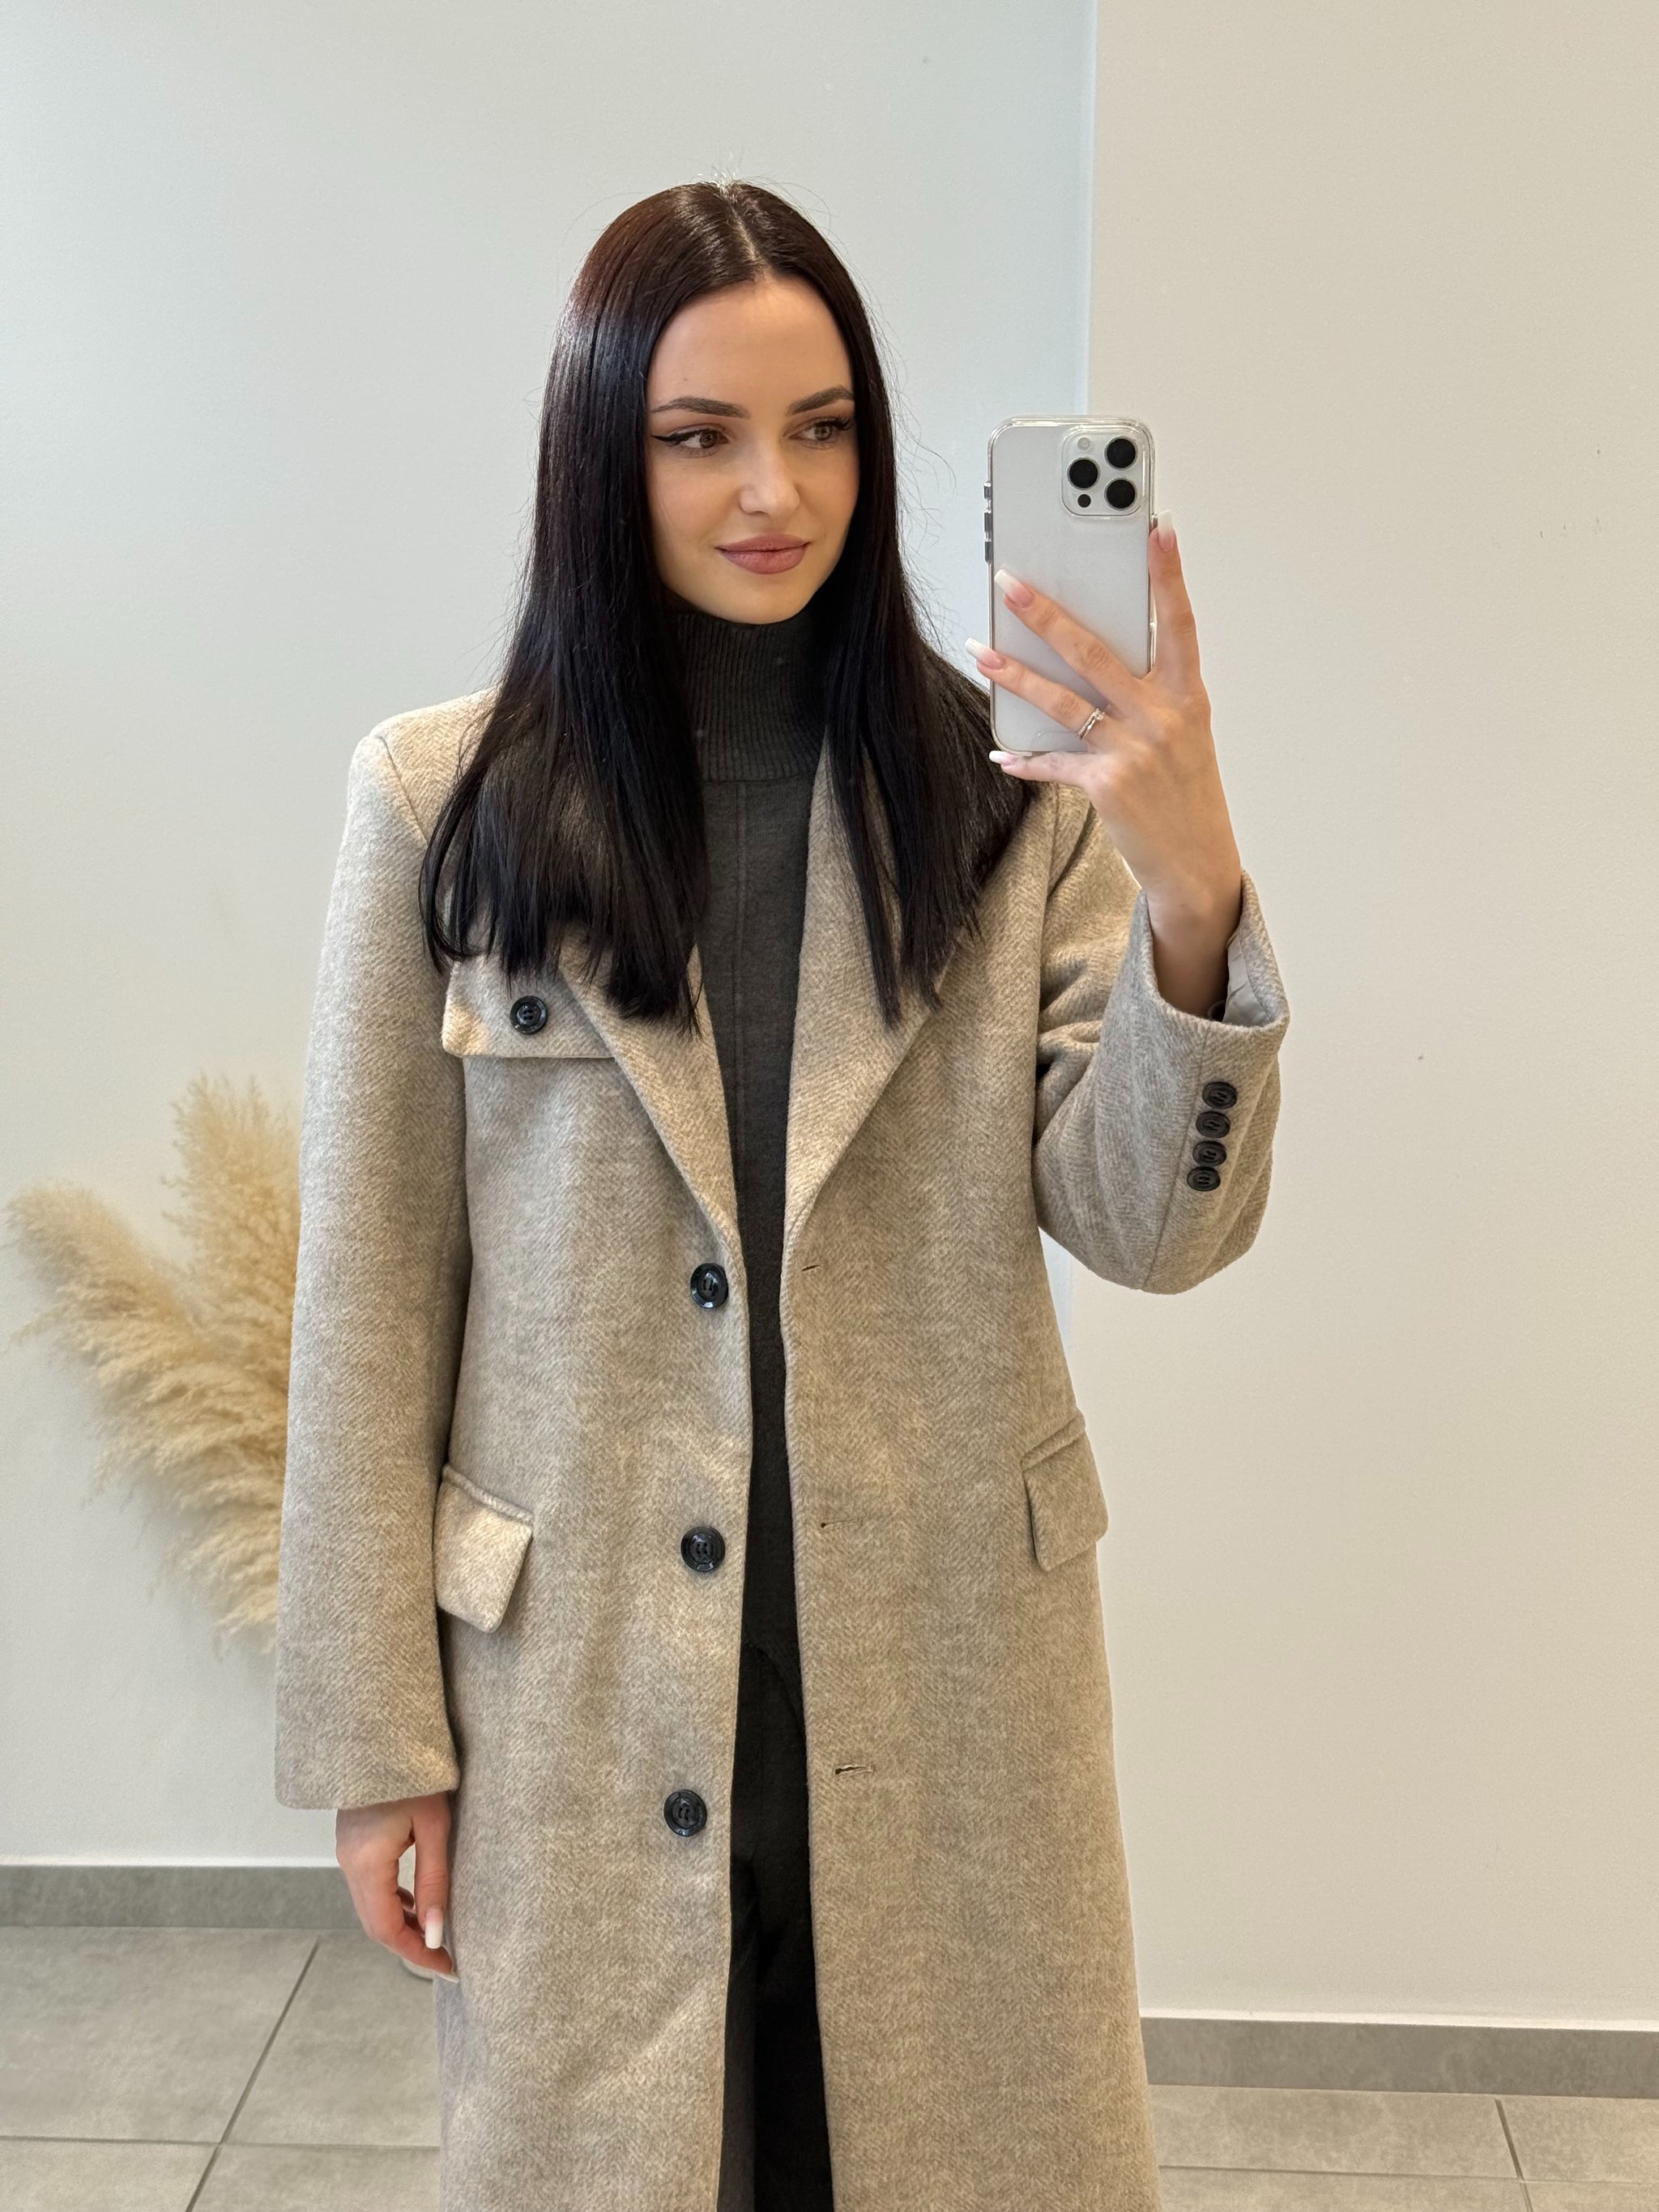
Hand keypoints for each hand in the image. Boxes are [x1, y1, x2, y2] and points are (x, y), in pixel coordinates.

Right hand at [336, 1792, 455, 1977]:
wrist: (382, 1732)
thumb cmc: (417, 1774)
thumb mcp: (434, 1826)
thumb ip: (434, 1881)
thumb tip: (436, 1935)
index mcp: (366, 1863)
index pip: (387, 1929)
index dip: (416, 1954)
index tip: (448, 1968)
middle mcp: (350, 1863)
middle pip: (376, 1923)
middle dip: (410, 1946)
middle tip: (447, 1960)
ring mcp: (348, 1853)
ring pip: (372, 1907)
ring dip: (402, 1926)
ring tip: (438, 1937)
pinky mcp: (355, 1843)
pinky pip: (371, 1887)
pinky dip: (394, 1904)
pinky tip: (418, 1905)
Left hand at [965, 516, 1243, 1015]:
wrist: (1197, 863)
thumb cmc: (1185, 793)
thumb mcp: (1183, 734)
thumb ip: (1149, 694)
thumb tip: (1094, 659)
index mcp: (1187, 695)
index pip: (1179, 623)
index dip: (1169, 574)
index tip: (1158, 527)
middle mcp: (1163, 717)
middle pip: (1094, 652)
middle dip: (1046, 613)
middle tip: (1009, 582)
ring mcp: (1134, 751)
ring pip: (1062, 700)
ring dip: (1014, 675)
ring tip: (980, 651)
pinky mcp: (1108, 786)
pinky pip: (1054, 763)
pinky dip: (1025, 758)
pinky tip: (1001, 752)